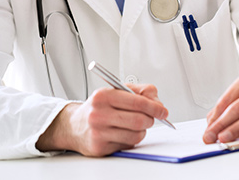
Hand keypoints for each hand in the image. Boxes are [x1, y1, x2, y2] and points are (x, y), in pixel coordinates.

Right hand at [35, 84, 168, 156]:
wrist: (75, 125)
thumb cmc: (100, 107)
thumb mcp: (117, 91)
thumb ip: (141, 91)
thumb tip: (158, 103)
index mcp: (103, 96)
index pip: (137, 102)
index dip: (155, 107)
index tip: (163, 111)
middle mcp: (99, 114)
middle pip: (139, 120)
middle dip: (150, 120)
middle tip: (151, 118)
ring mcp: (98, 133)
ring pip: (136, 135)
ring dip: (141, 131)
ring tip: (133, 125)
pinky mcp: (100, 148)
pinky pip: (128, 145)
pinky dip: (131, 139)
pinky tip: (123, 133)